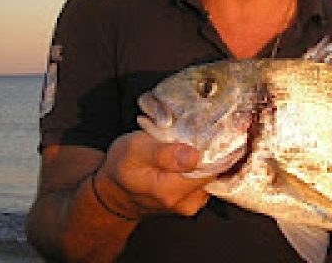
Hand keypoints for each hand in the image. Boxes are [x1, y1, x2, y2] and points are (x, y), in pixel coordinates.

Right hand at [94, 124, 211, 219]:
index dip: (213, 144)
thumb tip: (194, 156)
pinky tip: (187, 156)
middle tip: (192, 133)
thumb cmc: (122, 167)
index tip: (207, 128)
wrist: (115, 193)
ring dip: (206, 156)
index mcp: (171, 189)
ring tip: (187, 144)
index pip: (212, 166)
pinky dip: (202, 165)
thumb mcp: (134, 150)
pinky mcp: (194, 200)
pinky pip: (207, 178)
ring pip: (213, 173)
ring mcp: (192, 203)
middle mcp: (186, 201)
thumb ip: (163, 154)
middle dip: (209, 148)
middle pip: (216, 169)